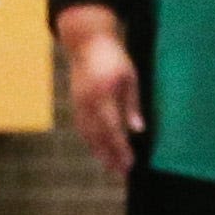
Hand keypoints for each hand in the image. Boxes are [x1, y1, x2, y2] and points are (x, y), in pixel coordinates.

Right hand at [61, 20, 144, 182]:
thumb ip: (132, 104)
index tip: (129, 163)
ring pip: (87, 134)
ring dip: (99, 152)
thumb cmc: (113, 57)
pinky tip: (97, 149)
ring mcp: (78, 104)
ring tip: (110, 166)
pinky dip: (90, 140)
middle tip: (121, 173)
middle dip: (109, 156)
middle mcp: (88, 103)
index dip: (120, 148)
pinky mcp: (75, 102)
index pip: (112, 129)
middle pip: (98, 137)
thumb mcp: (130, 77)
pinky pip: (82, 127)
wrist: (86, 42)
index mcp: (103, 95)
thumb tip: (138, 130)